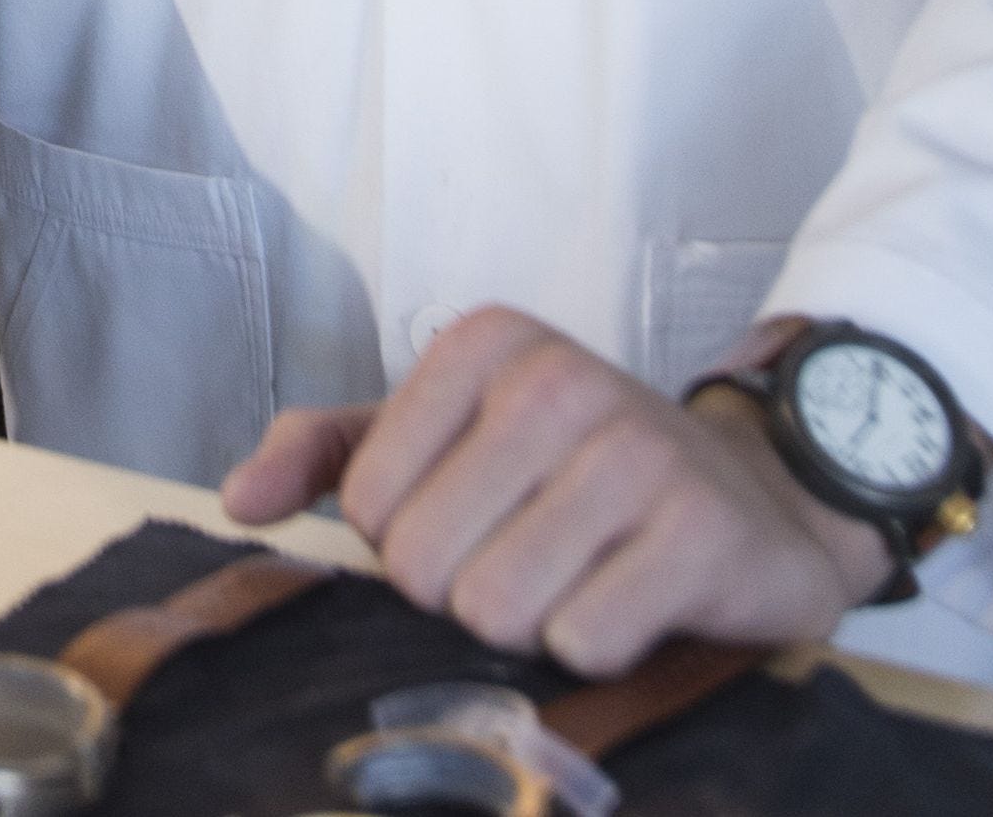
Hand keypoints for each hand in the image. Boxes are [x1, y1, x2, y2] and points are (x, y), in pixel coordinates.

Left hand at [220, 308, 889, 671]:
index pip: (370, 505)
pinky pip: (584, 641)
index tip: (478, 515)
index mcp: (483, 345)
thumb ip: (328, 453)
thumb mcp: (444, 437)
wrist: (753, 498)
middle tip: (533, 556)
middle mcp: (558, 379)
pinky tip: (633, 601)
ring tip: (582, 577)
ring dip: (533, 624)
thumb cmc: (572, 471)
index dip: (412, 541)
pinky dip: (599, 647)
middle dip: (468, 591)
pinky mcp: (701, 532)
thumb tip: (239, 502)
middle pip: (425, 566)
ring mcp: (637, 450)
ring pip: (498, 610)